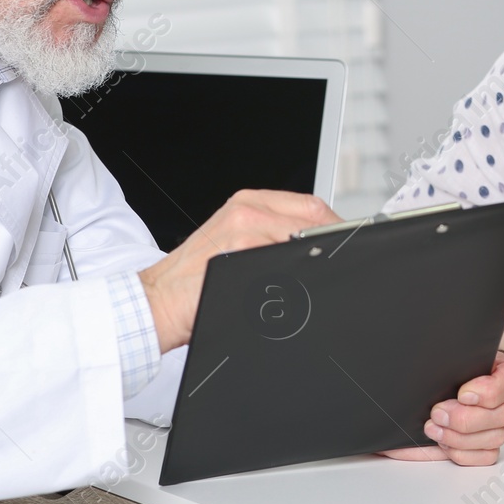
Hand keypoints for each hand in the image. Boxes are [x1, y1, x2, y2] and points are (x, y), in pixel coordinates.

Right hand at [138, 189, 338, 351]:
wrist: (157, 301)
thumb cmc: (194, 280)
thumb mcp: (235, 245)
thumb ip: (272, 237)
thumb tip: (316, 246)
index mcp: (248, 203)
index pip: (311, 205)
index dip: (335, 226)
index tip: (347, 244)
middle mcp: (247, 209)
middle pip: (314, 217)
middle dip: (332, 241)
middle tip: (341, 262)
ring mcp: (244, 229)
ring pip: (303, 240)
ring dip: (315, 261)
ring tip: (316, 279)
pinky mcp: (240, 253)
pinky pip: (285, 263)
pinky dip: (296, 277)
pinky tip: (291, 290)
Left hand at [381, 352, 503, 465]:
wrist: (412, 407)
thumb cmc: (428, 380)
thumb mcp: (437, 362)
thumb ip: (443, 359)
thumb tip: (440, 359)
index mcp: (495, 370)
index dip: (488, 391)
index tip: (462, 393)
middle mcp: (499, 398)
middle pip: (503, 413)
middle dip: (465, 418)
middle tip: (438, 413)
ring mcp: (495, 424)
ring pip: (495, 436)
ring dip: (460, 437)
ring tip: (435, 428)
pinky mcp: (486, 447)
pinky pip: (486, 455)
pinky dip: (462, 452)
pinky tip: (444, 442)